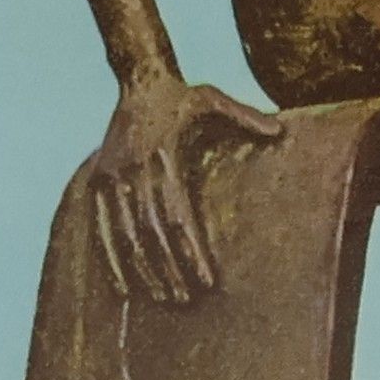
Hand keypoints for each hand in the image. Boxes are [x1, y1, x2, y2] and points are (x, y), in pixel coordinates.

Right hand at [91, 80, 282, 305]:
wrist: (139, 79)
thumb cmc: (183, 95)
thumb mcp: (214, 99)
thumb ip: (246, 116)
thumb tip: (280, 130)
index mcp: (165, 157)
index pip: (178, 217)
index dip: (190, 252)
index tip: (206, 282)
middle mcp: (136, 170)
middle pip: (152, 232)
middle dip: (168, 269)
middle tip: (185, 300)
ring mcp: (113, 176)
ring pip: (126, 234)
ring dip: (143, 270)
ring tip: (162, 298)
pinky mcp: (98, 180)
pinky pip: (102, 227)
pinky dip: (112, 258)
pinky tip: (124, 286)